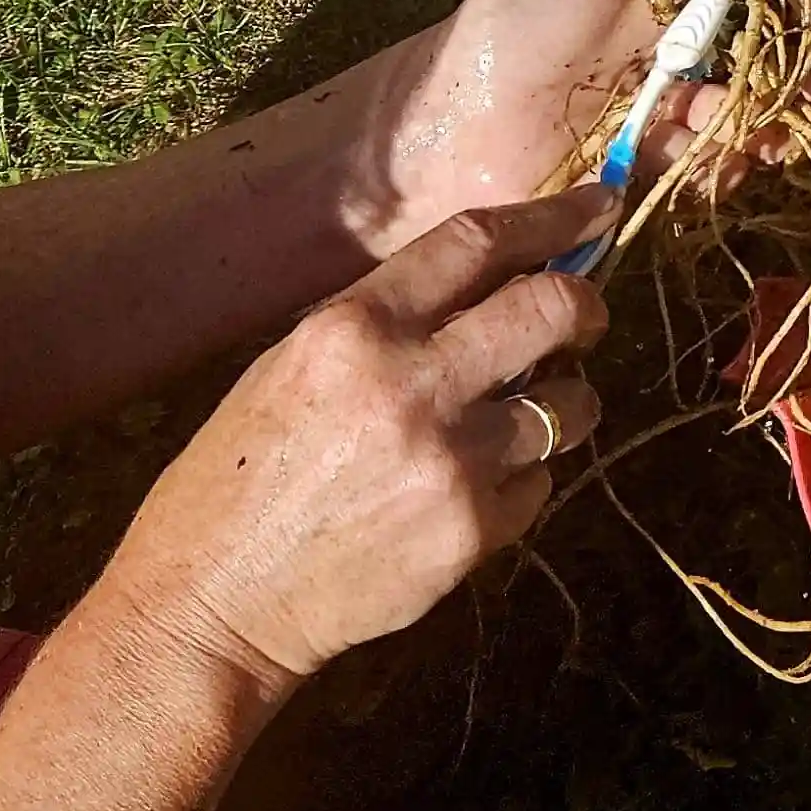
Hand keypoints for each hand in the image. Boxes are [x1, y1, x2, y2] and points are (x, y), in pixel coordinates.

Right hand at [105, 191, 613, 693]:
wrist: (213, 601)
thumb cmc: (237, 478)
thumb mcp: (291, 367)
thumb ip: (389, 325)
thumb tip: (490, 289)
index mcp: (354, 329)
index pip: (477, 242)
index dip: (552, 217)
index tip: (597, 208)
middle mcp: (412, 383)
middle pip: (552, 310)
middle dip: (588, 306)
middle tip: (586, 319)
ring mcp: (452, 461)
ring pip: (571, 404)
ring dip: (566, 402)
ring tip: (531, 415)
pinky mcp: (474, 530)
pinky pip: (540, 483)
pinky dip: (523, 478)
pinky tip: (476, 490)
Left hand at [361, 0, 810, 249]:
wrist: (449, 131)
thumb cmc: (514, 30)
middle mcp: (699, 55)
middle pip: (801, 54)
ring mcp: (688, 118)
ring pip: (782, 113)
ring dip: (807, 110)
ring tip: (801, 110)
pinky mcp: (671, 175)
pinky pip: (734, 166)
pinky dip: (751, 156)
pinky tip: (746, 148)